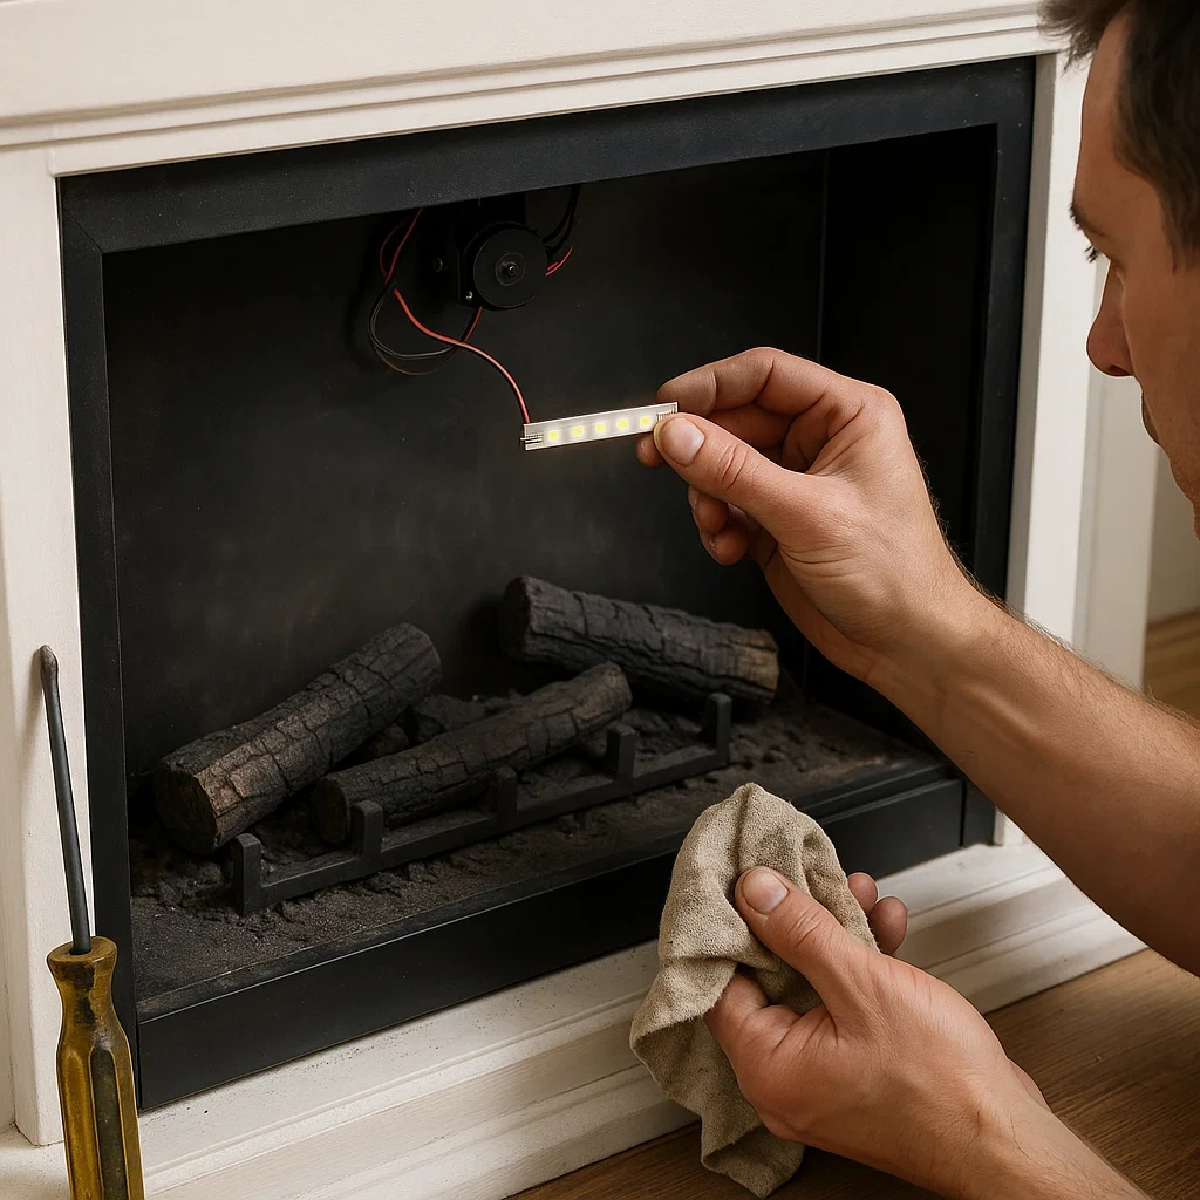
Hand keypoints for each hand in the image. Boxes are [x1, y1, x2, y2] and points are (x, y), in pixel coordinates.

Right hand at [637, 348, 984, 683]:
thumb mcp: (807, 514)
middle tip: (658, 458)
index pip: (766, 375)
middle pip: (736, 420)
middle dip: (699, 448)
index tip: (664, 405)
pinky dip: (718, 526)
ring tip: (716, 525)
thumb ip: (735, 471)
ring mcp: (797, 482)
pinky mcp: (777, 521)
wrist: (907, 643)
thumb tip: (679, 434)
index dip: (710, 385)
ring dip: (708, 496)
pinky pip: (727, 506)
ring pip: (723, 465)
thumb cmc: (895, 575)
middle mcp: (822, 442)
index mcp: (848, 415)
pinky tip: (731, 548)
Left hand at [706, 867, 1143, 1199]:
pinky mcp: (858, 1073)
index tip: (744, 884)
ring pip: (811, 987)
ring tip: (857, 892)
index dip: (733, 927)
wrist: (1010, 1142)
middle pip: (768, 980)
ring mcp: (823, 1078)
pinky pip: (842, 1008)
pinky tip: (883, 926)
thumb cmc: (944, 1087)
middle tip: (807, 878)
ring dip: (835, 936)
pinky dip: (859, 968)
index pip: (720, 982)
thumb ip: (801, 932)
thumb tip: (755, 893)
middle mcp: (786, 1079)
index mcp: (768, 1067)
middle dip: (795, 921)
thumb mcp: (863, 984)